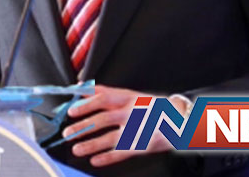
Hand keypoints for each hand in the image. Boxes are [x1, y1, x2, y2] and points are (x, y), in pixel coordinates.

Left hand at [64, 85, 178, 166]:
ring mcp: (137, 130)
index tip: (71, 110)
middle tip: (68, 132)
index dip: (86, 104)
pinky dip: (108, 157)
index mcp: (127, 98)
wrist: (180, 119)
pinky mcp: (142, 145)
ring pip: (110, 138)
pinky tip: (95, 160)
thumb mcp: (130, 94)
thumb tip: (82, 88)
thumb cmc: (151, 107)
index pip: (103, 98)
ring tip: (76, 149)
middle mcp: (131, 113)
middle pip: (103, 119)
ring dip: (91, 144)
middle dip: (83, 126)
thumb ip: (106, 92)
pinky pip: (122, 153)